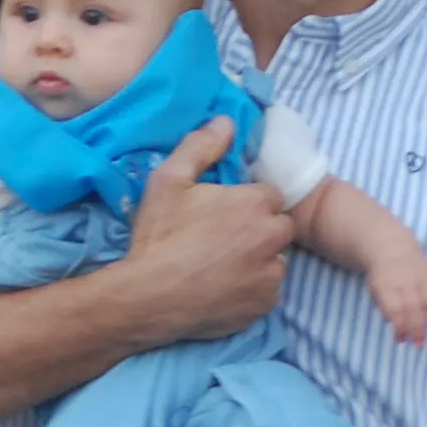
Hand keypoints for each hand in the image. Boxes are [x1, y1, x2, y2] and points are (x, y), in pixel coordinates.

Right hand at [119, 119, 292, 342]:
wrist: (147, 297)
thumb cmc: (158, 236)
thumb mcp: (168, 180)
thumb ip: (201, 146)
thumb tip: (226, 121)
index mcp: (256, 202)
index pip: (269, 194)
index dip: (246, 202)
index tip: (222, 212)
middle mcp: (273, 237)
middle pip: (278, 226)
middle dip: (258, 229)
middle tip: (222, 239)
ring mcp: (271, 274)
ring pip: (275, 260)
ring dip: (258, 259)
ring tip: (221, 265)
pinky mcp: (265, 305)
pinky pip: (267, 291)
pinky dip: (252, 288)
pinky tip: (223, 287)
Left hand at [366, 252, 426, 347]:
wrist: (393, 250)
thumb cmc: (384, 279)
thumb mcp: (375, 292)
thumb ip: (385, 309)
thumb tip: (398, 328)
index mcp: (387, 285)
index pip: (395, 309)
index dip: (399, 326)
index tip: (401, 340)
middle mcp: (406, 280)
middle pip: (414, 308)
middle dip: (418, 329)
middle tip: (420, 346)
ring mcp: (422, 277)